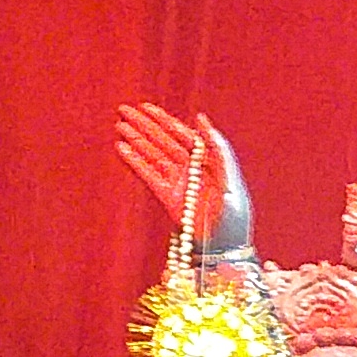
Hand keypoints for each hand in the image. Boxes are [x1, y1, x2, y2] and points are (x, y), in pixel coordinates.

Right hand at [116, 101, 251, 253]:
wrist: (226, 249)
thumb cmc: (235, 217)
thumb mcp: (232, 179)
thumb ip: (218, 148)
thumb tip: (201, 118)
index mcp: (209, 163)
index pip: (183, 136)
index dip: (165, 121)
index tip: (146, 108)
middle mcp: (192, 171)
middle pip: (164, 143)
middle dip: (145, 127)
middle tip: (124, 110)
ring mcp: (178, 184)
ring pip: (154, 157)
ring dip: (137, 141)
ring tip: (120, 126)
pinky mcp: (167, 199)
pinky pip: (148, 177)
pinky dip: (135, 163)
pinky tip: (122, 149)